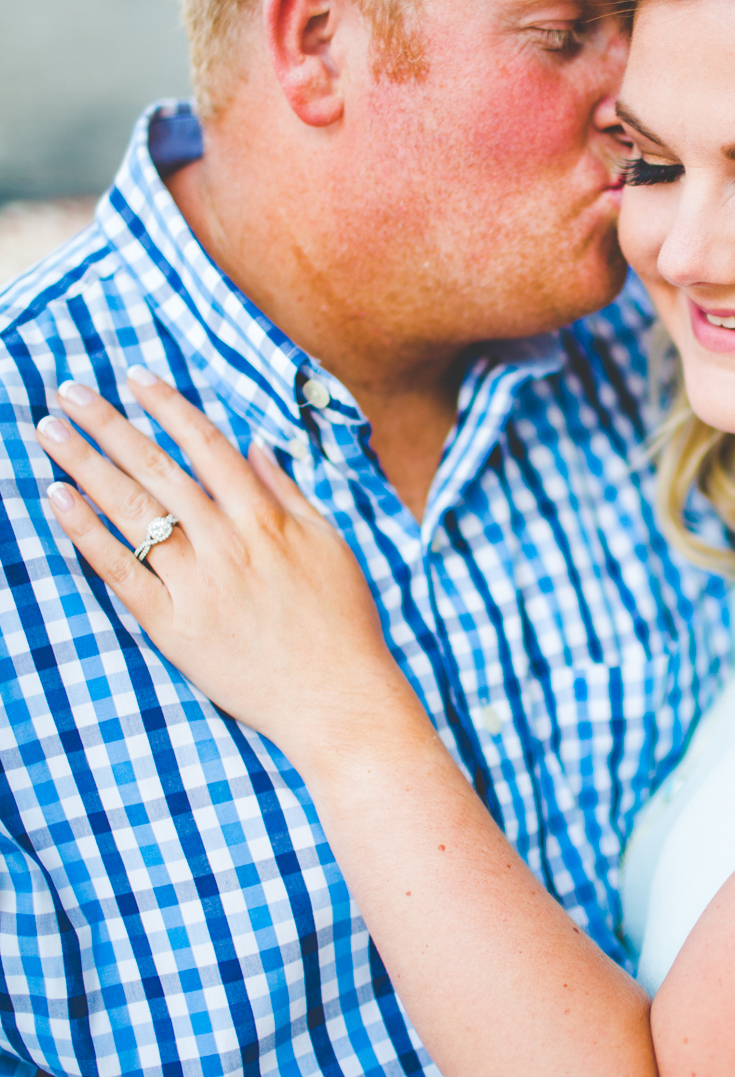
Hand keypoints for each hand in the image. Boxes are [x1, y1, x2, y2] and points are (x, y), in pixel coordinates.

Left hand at [37, 369, 418, 766]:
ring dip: (86, 464)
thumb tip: (254, 445)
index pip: (206, 445)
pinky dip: (87, 533)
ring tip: (49, 431)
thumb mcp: (329, 545)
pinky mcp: (173, 627)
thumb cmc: (342, 624)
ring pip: (132, 512)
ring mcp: (197, 585)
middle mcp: (228, 544)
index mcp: (267, 520)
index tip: (135, 376)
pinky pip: (120, 571)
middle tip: (69, 391)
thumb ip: (288, 493)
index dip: (168, 406)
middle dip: (109, 424)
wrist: (338, 701)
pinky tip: (58, 499)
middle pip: (158, 469)